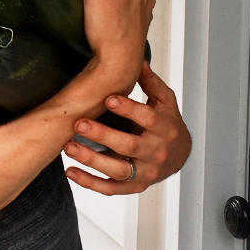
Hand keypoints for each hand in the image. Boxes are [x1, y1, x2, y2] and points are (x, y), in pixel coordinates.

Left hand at [62, 61, 191, 194]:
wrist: (180, 156)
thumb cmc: (167, 124)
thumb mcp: (164, 102)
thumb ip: (151, 83)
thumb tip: (138, 61)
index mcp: (164, 127)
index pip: (147, 118)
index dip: (128, 109)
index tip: (108, 99)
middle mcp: (155, 152)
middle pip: (128, 145)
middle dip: (102, 135)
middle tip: (79, 124)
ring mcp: (145, 172)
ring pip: (118, 169)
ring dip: (91, 160)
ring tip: (69, 147)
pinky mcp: (135, 186)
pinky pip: (111, 188)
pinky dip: (90, 183)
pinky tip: (71, 171)